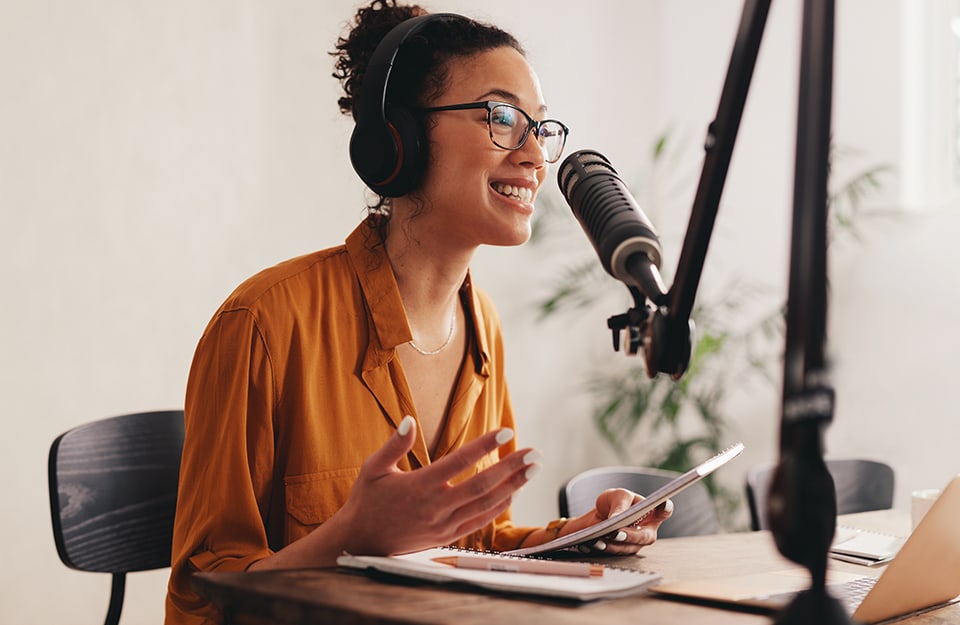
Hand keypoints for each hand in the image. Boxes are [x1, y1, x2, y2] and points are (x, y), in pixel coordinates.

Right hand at [336, 416, 539, 556]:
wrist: (360, 542)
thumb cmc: (367, 501)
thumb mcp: (372, 468)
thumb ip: (393, 444)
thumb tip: (408, 420)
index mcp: (419, 486)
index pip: (459, 462)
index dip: (484, 446)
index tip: (505, 432)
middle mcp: (435, 507)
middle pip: (482, 485)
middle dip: (511, 468)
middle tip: (534, 453)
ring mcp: (444, 525)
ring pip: (486, 505)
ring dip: (513, 486)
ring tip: (532, 469)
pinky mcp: (447, 536)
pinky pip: (480, 521)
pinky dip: (500, 507)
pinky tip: (514, 492)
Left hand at [563, 488, 673, 555]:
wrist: (599, 515)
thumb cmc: (614, 502)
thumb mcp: (617, 496)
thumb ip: (620, 505)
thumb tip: (616, 519)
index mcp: (651, 513)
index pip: (664, 511)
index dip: (665, 509)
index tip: (663, 504)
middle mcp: (647, 530)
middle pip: (645, 536)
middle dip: (630, 535)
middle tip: (617, 532)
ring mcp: (636, 543)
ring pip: (628, 548)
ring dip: (612, 545)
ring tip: (597, 539)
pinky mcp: (623, 551)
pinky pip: (614, 553)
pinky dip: (602, 548)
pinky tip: (591, 543)